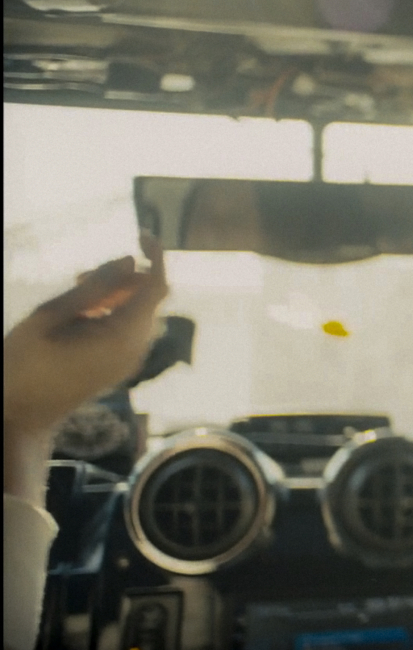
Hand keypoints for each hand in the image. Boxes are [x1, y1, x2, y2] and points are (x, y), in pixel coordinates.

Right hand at [4, 232, 168, 489]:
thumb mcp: (50, 316)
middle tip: (79, 277)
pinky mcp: (121, 366)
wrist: (17, 415)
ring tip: (75, 294)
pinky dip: (113, 312)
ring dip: (116, 295)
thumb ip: (94, 286)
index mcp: (122, 337)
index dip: (157, 256)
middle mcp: (136, 350)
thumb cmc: (23, 364)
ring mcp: (130, 361)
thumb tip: (131, 260)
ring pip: (140, 312)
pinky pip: (130, 329)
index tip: (142, 234)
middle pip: (150, 297)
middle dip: (124, 278)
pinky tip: (80, 314)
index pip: (157, 286)